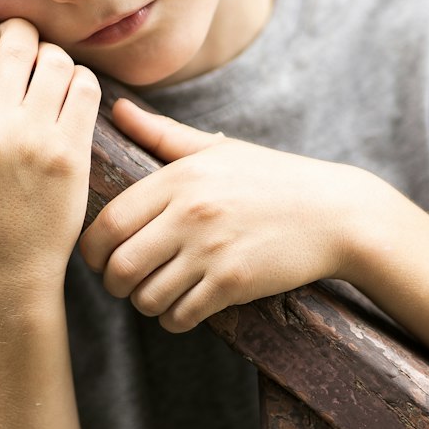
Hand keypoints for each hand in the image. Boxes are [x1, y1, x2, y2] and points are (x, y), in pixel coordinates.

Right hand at [0, 14, 102, 305]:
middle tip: (18, 44)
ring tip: (43, 69)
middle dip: (19, 33)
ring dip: (52, 56)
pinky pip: (85, 90)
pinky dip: (79, 80)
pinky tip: (68, 90)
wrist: (6, 266)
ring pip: (56, 61)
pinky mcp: (72, 154)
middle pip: (18, 43)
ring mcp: (36, 140)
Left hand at [79, 99, 378, 331]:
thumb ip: (161, 134)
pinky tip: (186, 306)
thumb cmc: (272, 178)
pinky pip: (181, 315)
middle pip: (119, 266)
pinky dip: (174, 318)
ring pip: (147, 297)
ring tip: (157, 294)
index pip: (108, 223)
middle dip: (113, 284)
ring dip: (145, 303)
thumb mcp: (217, 150)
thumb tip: (117, 109)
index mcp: (180, 179)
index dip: (93, 250)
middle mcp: (191, 213)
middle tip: (125, 283)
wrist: (335, 212)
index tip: (101, 258)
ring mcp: (212, 250)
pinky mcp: (234, 282)